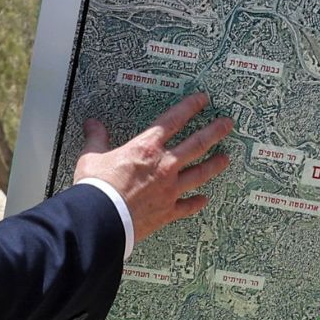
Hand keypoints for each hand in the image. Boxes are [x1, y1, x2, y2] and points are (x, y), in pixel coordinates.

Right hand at [75, 93, 232, 241]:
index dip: (190, 107)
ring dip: (214, 165)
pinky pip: (188, 206)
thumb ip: (96, 139)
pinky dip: (197, 203)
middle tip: (228, 124)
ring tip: (225, 158)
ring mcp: (170, 189)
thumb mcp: (91, 156)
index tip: (202, 99)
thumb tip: (92, 124)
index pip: (174, 120)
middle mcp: (165, 166)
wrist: (101, 220)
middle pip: (197, 144)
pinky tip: (205, 200)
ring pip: (200, 174)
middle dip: (215, 132)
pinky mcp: (168, 211)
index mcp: (147, 148)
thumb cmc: (96, 188)